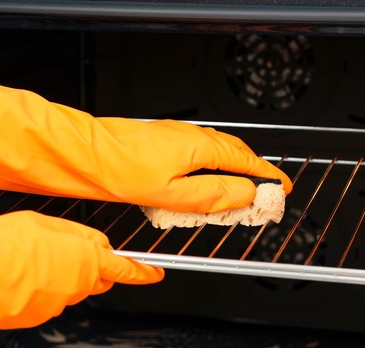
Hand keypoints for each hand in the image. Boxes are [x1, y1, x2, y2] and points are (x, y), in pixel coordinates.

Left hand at [0, 67, 291, 212]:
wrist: (83, 154)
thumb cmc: (119, 171)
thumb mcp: (172, 194)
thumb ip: (212, 195)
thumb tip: (245, 194)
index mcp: (198, 147)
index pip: (245, 161)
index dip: (267, 176)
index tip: (281, 187)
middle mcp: (190, 135)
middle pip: (234, 153)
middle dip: (253, 172)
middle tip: (264, 192)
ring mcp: (174, 135)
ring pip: (215, 152)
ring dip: (232, 170)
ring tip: (237, 192)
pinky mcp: (160, 139)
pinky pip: (197, 152)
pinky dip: (210, 167)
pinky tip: (201, 182)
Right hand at [0, 211, 161, 347]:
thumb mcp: (41, 222)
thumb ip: (75, 233)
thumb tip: (94, 243)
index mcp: (83, 258)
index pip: (123, 269)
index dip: (142, 272)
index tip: (154, 274)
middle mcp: (75, 286)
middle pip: (97, 278)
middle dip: (93, 266)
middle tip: (67, 252)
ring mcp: (56, 304)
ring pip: (71, 288)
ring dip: (60, 275)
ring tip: (29, 258)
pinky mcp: (37, 317)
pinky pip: (49, 299)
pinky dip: (40, 288)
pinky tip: (18, 275)